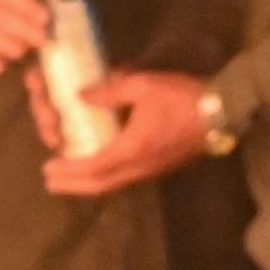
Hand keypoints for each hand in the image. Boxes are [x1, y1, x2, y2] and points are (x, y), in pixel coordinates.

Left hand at [42, 65, 210, 198]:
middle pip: (100, 184)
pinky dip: (104, 175)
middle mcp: (138, 166)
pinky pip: (124, 176)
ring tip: (68, 177)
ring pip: (112, 183)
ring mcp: (150, 169)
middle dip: (73, 184)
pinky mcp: (158, 165)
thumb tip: (80, 96)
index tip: (48, 169)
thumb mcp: (142, 85)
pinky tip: (98, 166)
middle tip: (51, 181)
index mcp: (131, 149)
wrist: (222, 112)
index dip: (69, 170)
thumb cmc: (181, 97)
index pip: (93, 167)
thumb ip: (109, 91)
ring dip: (87, 182)